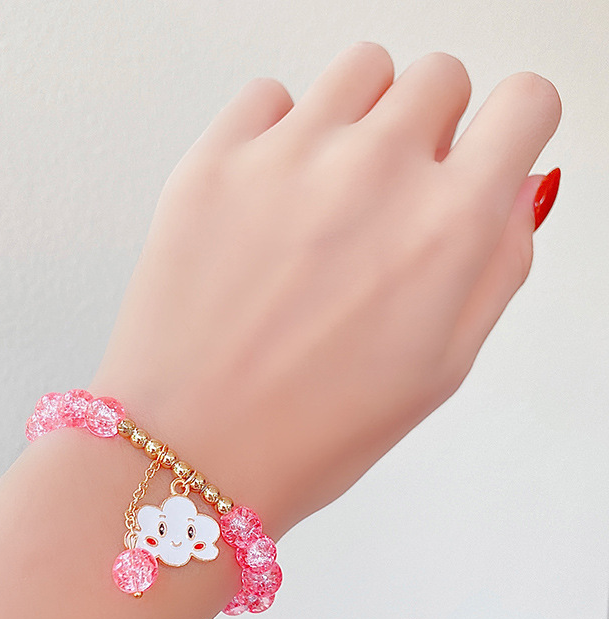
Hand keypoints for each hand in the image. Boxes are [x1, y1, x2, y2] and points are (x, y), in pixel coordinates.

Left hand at [89, 43, 560, 533]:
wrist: (191, 449)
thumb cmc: (309, 431)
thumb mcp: (440, 370)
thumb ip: (497, 264)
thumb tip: (517, 187)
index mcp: (445, 229)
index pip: (526, 104)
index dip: (513, 129)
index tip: (485, 152)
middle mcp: (372, 174)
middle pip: (439, 77)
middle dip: (431, 129)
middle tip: (394, 195)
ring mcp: (286, 158)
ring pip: (360, 69)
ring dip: (362, 116)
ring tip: (332, 188)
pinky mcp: (212, 161)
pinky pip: (268, 94)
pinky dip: (279, 131)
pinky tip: (269, 195)